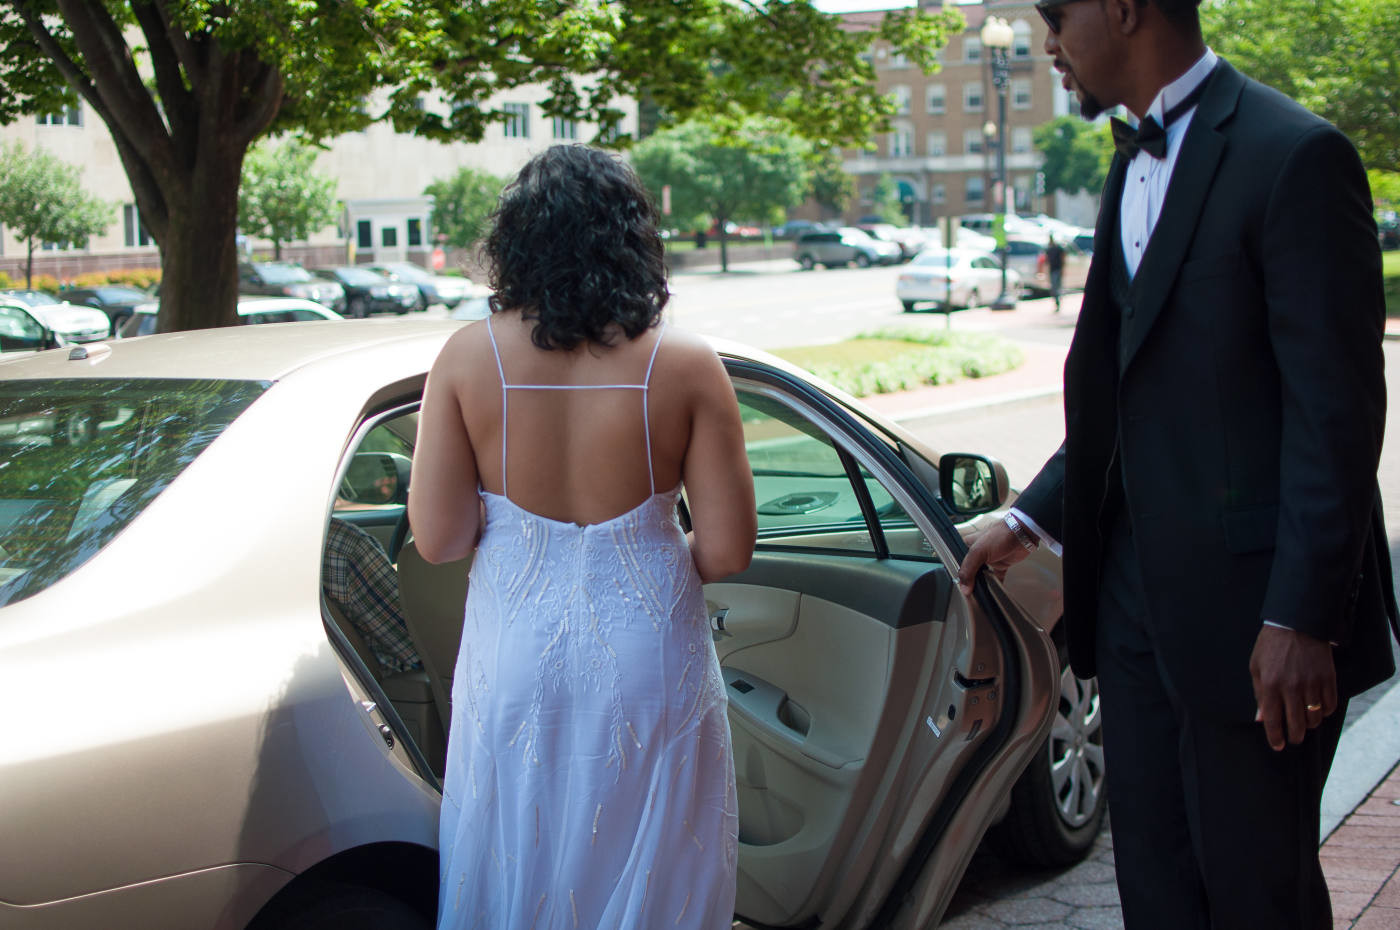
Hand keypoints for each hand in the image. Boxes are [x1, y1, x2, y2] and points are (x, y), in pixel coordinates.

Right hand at [957, 520, 1033, 596]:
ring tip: (980, 594)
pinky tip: (992, 590)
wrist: (1023, 533)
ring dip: (982, 583)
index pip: (959, 562)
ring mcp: (990, 558)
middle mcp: (978, 552)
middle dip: (971, 581)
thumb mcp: (978, 551)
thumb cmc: (1000, 534)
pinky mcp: (1002, 563)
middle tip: (970, 593)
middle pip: (970, 570)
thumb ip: (969, 569)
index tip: (962, 587)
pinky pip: (996, 576)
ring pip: (982, 574)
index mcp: (968, 545)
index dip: (960, 575)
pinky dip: (995, 584)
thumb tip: (964, 586)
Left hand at [1250, 625, 1337, 750]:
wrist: (1296, 625)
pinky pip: (1330, 706)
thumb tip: (1261, 719)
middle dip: (1295, 737)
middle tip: (1293, 738)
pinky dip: (1324, 712)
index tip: (1278, 745)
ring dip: (1310, 725)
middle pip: (1297, 725)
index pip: (1273, 721)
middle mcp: (1292, 688)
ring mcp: (1312, 684)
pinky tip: (1317, 709)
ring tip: (1304, 722)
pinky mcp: (1328, 679)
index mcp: (1270, 685)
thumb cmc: (1271, 646)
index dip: (1275, 737)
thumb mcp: (1256, 667)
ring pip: (1315, 719)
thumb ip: (1259, 695)